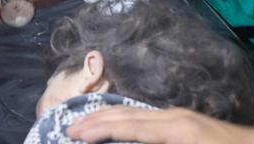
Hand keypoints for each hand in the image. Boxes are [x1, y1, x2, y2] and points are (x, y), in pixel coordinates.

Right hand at [64, 106, 253, 142]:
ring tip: (83, 123)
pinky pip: (145, 118)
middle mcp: (174, 117)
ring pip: (134, 113)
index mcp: (176, 130)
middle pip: (126, 115)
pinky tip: (116, 125)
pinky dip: (124, 121)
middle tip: (68, 128)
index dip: (99, 130)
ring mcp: (180, 116)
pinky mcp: (185, 121)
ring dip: (107, 118)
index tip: (73, 134)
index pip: (128, 127)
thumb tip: (134, 139)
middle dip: (95, 121)